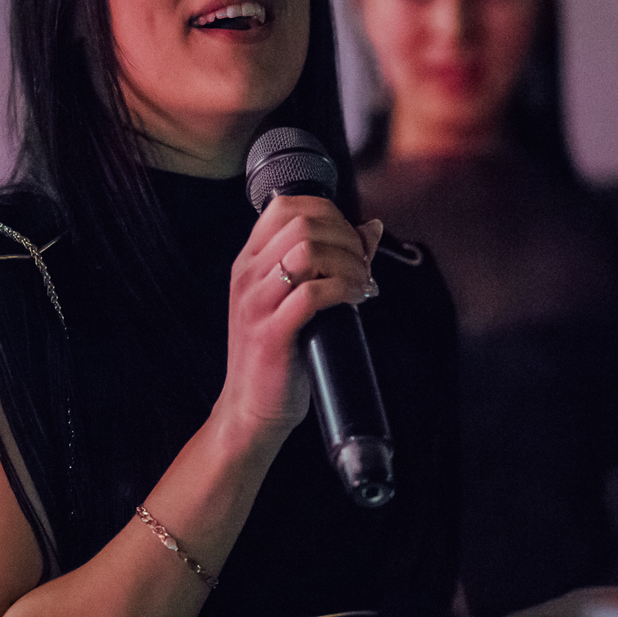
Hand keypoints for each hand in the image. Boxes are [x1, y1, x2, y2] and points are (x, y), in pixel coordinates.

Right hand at [218, 195, 380, 445]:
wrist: (250, 409)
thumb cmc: (276, 356)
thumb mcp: (293, 301)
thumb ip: (325, 262)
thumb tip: (369, 228)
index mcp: (249, 263)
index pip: (285, 206)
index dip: (329, 213)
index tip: (350, 240)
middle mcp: (248, 276)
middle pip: (301, 223)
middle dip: (344, 238)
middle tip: (362, 265)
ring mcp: (256, 303)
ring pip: (308, 250)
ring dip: (347, 262)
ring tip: (361, 284)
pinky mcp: (272, 332)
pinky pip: (313, 293)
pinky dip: (343, 289)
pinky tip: (355, 300)